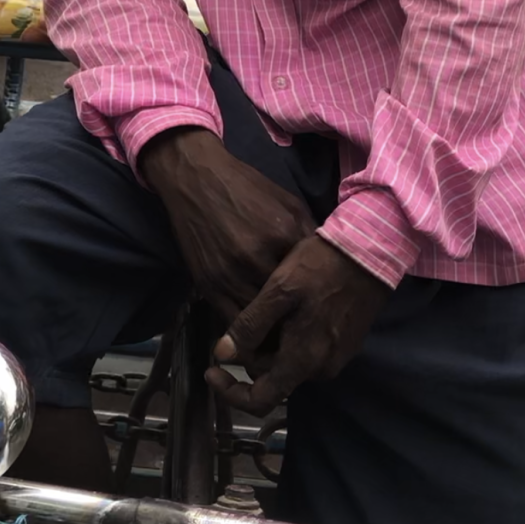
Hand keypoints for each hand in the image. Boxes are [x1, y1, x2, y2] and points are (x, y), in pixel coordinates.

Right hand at [140, 127, 313, 323]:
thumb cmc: (246, 188)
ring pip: (260, 321)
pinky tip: (257, 336)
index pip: (311, 279)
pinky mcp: (209, 285)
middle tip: (311, 335)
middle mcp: (258, 258)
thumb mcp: (288, 203)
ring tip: (286, 344)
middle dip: (299, 321)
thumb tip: (327, 262)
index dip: (320, 298)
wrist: (197, 179)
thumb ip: (308, 234)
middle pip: (287, 306)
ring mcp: (231, 274)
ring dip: (273, 335)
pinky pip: (231, 321)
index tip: (327, 310)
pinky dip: (246, 333)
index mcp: (284, 235)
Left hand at [205, 233, 390, 414]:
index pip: (260, 400)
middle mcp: (322, 368)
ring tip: (264, 308)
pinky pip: (309, 351)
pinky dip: (291, 338)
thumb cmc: (321, 266)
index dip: (231, 392)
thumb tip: (222, 355)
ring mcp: (338, 357)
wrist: (371, 251)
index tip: (212, 371)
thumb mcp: (279, 290)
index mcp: (303, 360)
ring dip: (272, 345)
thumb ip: (250, 326)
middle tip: (240, 320)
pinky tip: (287, 308)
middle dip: (252, 355)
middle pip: (274, 377)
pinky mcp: (347, 343)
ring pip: (291, 363)